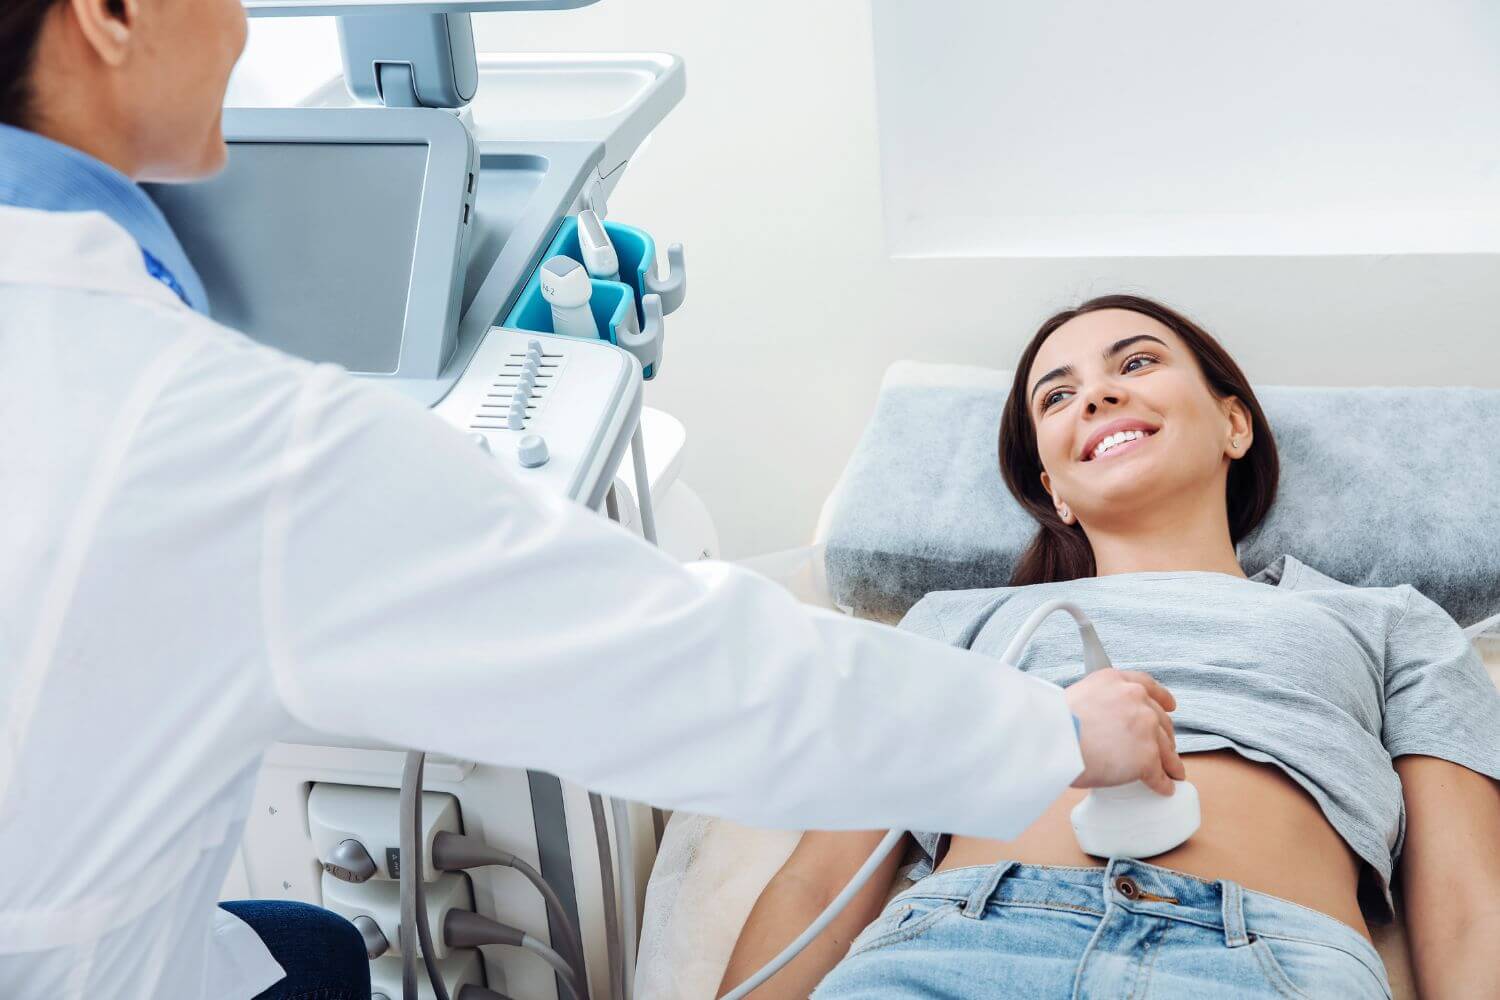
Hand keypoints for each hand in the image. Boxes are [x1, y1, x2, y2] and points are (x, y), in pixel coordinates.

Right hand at [1064, 670, 1186, 795]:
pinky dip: (1161, 783)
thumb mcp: (1077, 696)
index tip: (1169, 706)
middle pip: (1161, 720)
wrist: (1051, 740)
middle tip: (1163, 747)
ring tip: (1171, 772)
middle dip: (1164, 735)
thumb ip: (1099, 703)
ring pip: (1166, 748)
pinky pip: (1158, 774)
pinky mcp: (1147, 757)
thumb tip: (1103, 722)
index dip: (1162, 699)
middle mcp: (1135, 699)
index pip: (1148, 686)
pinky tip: (1162, 787)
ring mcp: (1145, 728)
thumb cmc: (1053, 723)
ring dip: (1170, 762)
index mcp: (1116, 681)